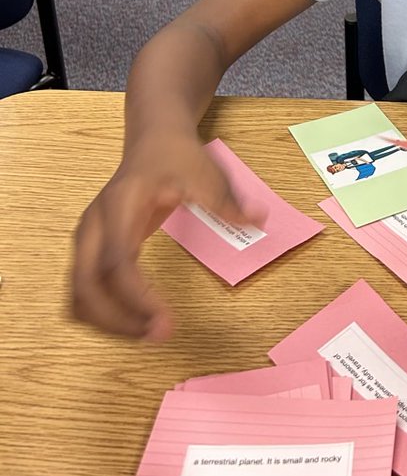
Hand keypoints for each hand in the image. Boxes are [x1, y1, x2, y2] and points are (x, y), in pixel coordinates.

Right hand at [70, 131, 265, 340]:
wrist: (153, 140)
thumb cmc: (176, 156)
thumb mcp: (204, 172)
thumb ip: (225, 199)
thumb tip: (258, 219)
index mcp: (118, 206)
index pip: (116, 262)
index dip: (136, 297)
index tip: (164, 320)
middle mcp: (93, 226)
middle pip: (86, 286)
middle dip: (117, 320)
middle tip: (158, 335)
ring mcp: (86, 239)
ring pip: (78, 295)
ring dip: (107, 323)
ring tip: (149, 333)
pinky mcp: (89, 249)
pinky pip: (83, 292)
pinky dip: (102, 315)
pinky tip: (134, 323)